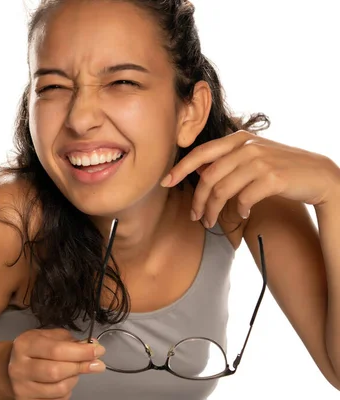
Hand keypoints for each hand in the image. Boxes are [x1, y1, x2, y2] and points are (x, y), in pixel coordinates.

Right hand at [8, 328, 105, 399]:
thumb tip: (93, 347)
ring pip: (59, 388)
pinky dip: (67, 391)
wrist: (9, 368)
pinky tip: (65, 381)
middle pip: (57, 371)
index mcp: (24, 345)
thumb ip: (69, 341)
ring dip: (74, 379)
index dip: (81, 352)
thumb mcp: (46, 337)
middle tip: (96, 364)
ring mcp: (22, 388)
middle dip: (80, 367)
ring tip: (75, 371)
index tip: (98, 351)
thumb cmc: (32, 350)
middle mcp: (19, 367)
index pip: (56, 350)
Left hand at [161, 130, 339, 227]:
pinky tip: (243, 216)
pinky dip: (240, 211)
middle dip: (197, 201)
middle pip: (208, 177)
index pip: (200, 153)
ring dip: (213, 211)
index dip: (180, 168)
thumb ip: (226, 160)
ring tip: (211, 222)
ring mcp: (260, 161)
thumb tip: (197, 171)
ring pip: (222, 191)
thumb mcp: (252, 157)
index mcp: (238, 139)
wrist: (319, 174)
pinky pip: (244, 199)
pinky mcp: (272, 177)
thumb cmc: (281, 167)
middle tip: (195, 217)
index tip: (165, 182)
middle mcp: (247, 147)